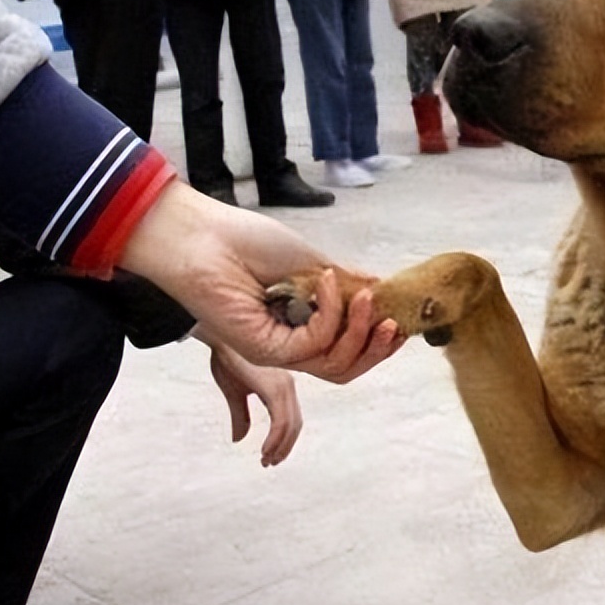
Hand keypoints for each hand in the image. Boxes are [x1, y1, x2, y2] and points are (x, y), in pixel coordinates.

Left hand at [120, 181, 404, 380]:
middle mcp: (290, 343)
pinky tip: (324, 280)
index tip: (402, 318)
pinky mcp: (265, 349)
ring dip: (360, 330)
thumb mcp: (312, 261)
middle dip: (377, 348)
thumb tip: (383, 286)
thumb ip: (346, 282)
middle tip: (395, 322)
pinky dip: (329, 313)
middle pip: (345, 367)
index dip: (378, 341)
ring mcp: (277, 349)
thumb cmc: (247, 242)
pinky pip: (313, 344)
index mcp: (301, 324)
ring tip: (367, 296)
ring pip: (334, 364)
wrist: (202, 237)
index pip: (347, 348)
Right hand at [202, 334, 302, 466]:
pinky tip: (266, 451)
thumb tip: (239, 439)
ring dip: (280, 447)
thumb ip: (240, 415)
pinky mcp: (275, 387)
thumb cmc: (226, 356)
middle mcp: (287, 385)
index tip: (271, 456)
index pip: (291, 419)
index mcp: (281, 385)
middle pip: (295, 425)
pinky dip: (276, 439)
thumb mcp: (234, 391)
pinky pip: (281, 421)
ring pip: (291, 425)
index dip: (284, 441)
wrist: (219, 335)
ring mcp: (283, 385)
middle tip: (271, 463)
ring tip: (268, 460)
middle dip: (285, 447)